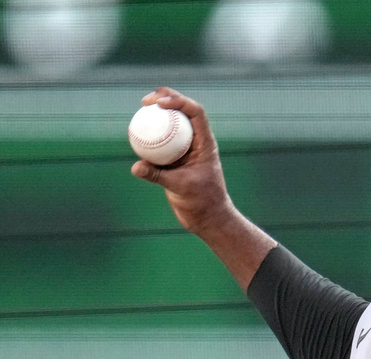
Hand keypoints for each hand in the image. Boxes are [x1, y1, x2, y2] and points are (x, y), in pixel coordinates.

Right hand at [130, 87, 276, 289]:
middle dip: (165, 99)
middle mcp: (196, 143)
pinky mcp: (174, 160)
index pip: (196, 113)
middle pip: (182, 112)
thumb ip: (158, 176)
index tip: (160, 103)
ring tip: (139, 111)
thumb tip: (136, 166)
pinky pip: (160, 143)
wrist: (207, 218)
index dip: (179, 101)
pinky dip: (149, 137)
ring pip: (171, 126)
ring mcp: (185, 150)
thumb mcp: (180, 188)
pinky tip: (134, 135)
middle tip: (145, 101)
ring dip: (157, 116)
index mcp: (205, 143)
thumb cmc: (202, 202)